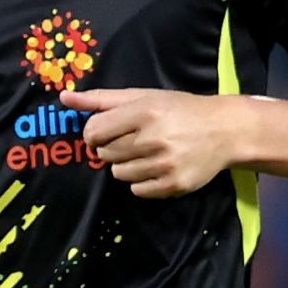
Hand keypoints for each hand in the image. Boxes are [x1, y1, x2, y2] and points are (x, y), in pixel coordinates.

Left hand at [58, 87, 240, 198]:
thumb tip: (64, 97)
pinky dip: (142, 181)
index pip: (94, 131)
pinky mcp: (173, 185)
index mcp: (144, 112)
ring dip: (126, 165)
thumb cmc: (178, 109)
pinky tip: (157, 167)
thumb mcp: (142, 97)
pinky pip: (137, 190)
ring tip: (146, 153)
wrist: (224, 130)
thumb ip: (100, 99)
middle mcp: (153, 138)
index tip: (108, 131)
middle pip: (105, 154)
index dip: (95, 133)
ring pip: (119, 174)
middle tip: (133, 140)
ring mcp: (164, 164)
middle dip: (112, 148)